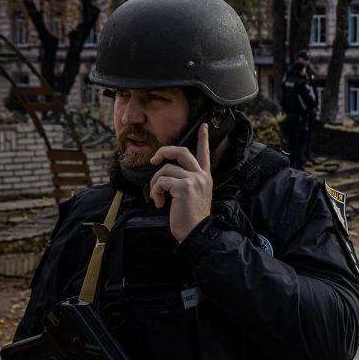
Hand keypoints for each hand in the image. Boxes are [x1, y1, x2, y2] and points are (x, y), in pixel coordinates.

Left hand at [149, 123, 213, 242]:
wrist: (196, 233)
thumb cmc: (191, 219)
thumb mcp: (193, 196)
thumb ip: (186, 183)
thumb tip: (166, 176)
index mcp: (205, 177)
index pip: (205, 154)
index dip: (203, 139)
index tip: (203, 126)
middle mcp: (201, 176)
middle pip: (182, 151)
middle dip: (165, 151)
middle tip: (154, 159)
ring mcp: (194, 180)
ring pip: (166, 169)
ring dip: (155, 183)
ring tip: (157, 196)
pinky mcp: (184, 187)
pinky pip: (162, 181)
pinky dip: (155, 191)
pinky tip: (159, 203)